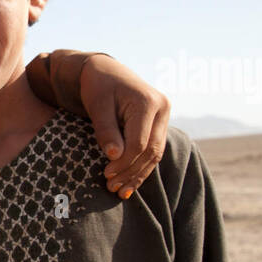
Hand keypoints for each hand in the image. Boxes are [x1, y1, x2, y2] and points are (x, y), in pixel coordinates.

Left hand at [81, 54, 170, 198]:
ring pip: (155, 153)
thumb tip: (114, 156)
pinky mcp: (159, 123)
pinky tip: (130, 183)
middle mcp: (162, 108)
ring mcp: (164, 116)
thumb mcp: (97, 105)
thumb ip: (106, 130)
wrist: (105, 70)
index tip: (106, 175)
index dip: (124, 163)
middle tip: (112, 188)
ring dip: (138, 174)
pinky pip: (153, 149)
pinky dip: (142, 167)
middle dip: (131, 172)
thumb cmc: (97, 86)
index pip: (139, 143)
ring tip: (119, 190)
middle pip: (151, 150)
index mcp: (148, 102)